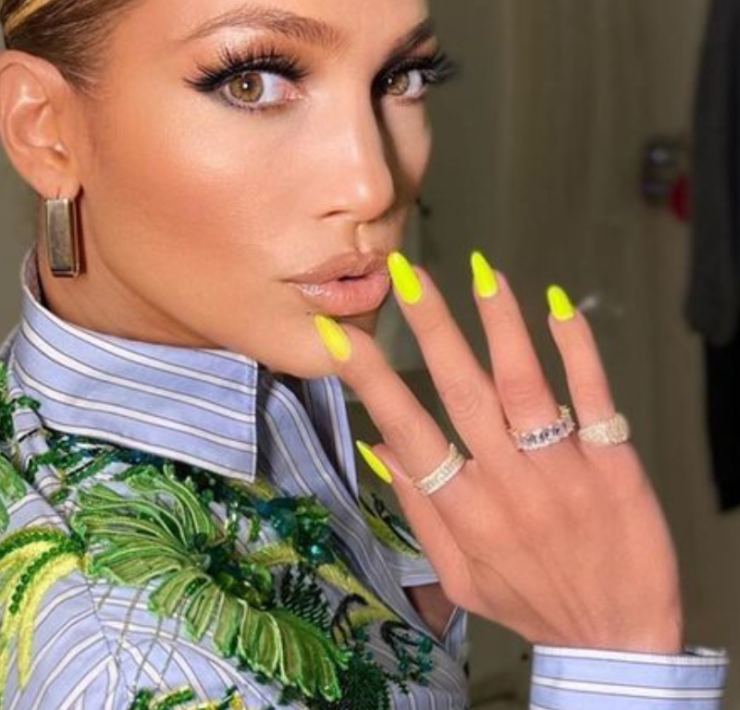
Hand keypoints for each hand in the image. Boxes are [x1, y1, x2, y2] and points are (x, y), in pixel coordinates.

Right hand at [314, 251, 682, 653]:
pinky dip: (578, 351)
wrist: (617, 641)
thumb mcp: (459, 578)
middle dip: (431, 328)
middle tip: (409, 274)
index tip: (341, 336)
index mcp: (464, 513)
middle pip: (462, 394)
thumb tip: (378, 448)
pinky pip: (594, 398)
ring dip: (501, 326)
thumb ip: (419, 514)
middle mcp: (507, 484)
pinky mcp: (613, 465)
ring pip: (526, 386)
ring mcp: (563, 472)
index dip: (370, 381)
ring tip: (482, 273)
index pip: (407, 433)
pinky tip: (560, 307)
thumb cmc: (529, 604)